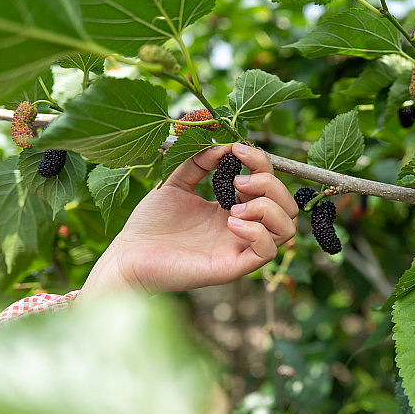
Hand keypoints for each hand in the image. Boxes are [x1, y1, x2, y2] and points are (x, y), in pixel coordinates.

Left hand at [80, 143, 297, 296]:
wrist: (126, 255)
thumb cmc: (149, 224)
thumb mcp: (175, 183)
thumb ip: (197, 163)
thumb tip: (224, 145)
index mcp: (233, 209)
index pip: (270, 185)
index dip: (261, 163)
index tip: (237, 150)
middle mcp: (243, 230)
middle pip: (288, 207)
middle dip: (270, 185)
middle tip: (237, 182)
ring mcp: (239, 249)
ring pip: (287, 230)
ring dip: (268, 209)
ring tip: (234, 206)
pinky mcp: (232, 268)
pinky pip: (267, 253)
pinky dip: (257, 232)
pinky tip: (231, 223)